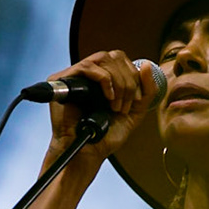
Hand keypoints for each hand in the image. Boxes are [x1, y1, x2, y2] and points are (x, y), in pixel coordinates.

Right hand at [44, 49, 160, 166]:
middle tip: (124, 106)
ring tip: (115, 105)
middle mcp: (90, 73)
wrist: (89, 151)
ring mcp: (76, 75)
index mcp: (104, 77)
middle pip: (115, 56)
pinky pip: (87, 66)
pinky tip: (107, 98)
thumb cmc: (106, 135)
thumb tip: (145, 64)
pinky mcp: (63, 80)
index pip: (122, 60)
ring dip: (117, 82)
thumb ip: (146, 89)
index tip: (134, 101)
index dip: (133, 76)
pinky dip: (103, 80)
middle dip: (127, 81)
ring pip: (103, 58)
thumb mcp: (135, 111)